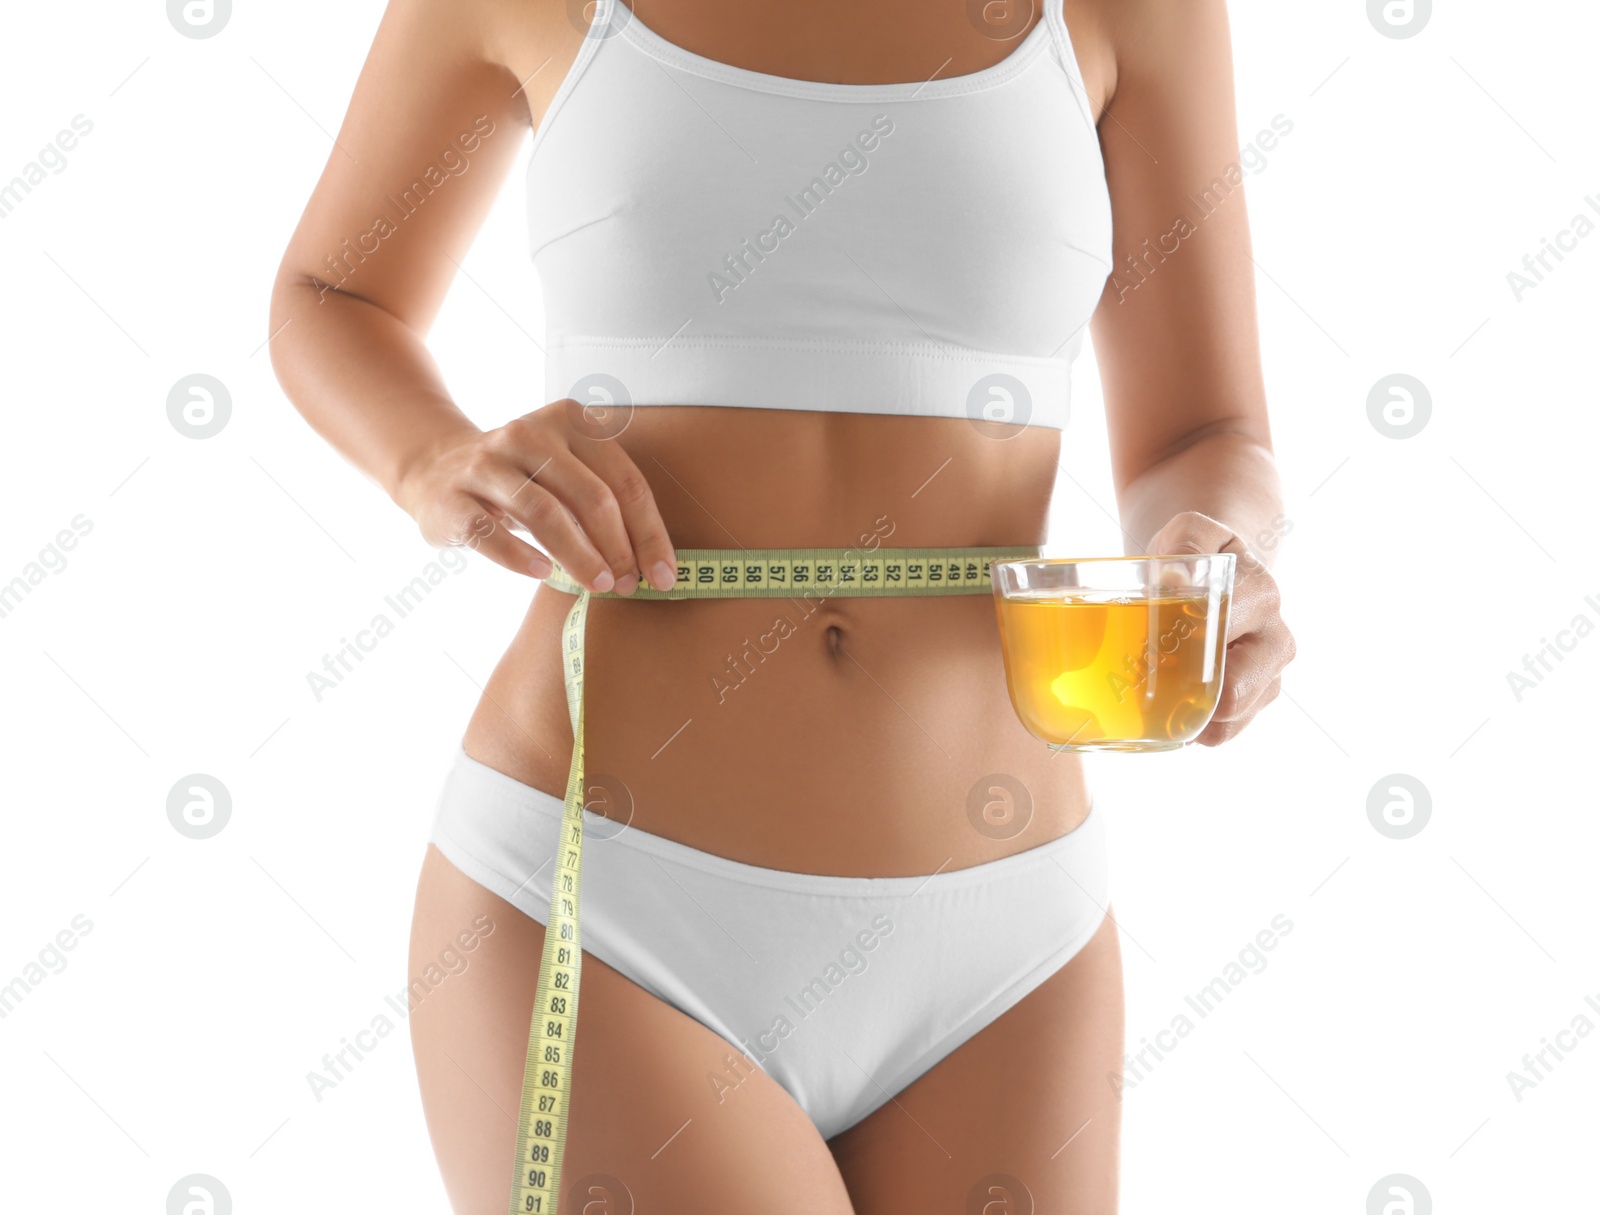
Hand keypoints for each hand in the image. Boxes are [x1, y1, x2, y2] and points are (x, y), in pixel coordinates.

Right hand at [393, 399, 676, 594]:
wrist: (434, 467)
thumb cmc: (522, 481)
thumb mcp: (565, 473)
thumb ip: (604, 505)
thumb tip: (653, 565)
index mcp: (569, 423)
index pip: (625, 481)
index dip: (649, 533)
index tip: (664, 575)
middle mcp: (529, 434)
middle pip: (590, 496)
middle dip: (618, 547)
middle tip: (629, 585)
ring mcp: (486, 464)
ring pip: (544, 512)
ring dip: (579, 555)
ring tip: (600, 585)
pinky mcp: (452, 497)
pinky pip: (489, 531)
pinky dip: (519, 556)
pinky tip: (543, 574)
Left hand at [1145, 510, 1295, 745]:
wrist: (1219, 569)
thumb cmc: (1196, 554)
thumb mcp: (1190, 531)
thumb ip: (1186, 541)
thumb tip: (1176, 578)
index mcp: (1260, 595)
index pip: (1220, 636)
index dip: (1177, 648)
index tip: (1144, 647)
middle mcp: (1275, 639)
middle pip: (1235, 691)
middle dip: (1184, 691)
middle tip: (1144, 677)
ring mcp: (1269, 674)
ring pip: (1231, 719)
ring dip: (1188, 714)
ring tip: (1157, 693)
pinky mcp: (1256, 700)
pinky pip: (1225, 732)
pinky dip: (1194, 728)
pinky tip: (1172, 708)